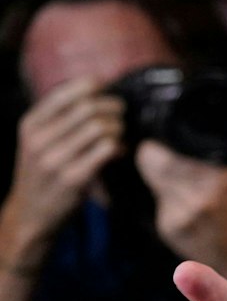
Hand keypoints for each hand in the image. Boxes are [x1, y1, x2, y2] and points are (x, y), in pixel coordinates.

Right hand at [0, 78, 122, 253]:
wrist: (32, 213)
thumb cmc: (43, 170)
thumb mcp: (38, 139)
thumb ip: (60, 116)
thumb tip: (101, 88)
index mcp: (30, 124)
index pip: (66, 93)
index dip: (94, 86)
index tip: (107, 91)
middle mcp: (39, 139)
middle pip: (88, 107)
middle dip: (113, 107)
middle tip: (121, 115)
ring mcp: (55, 160)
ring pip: (100, 127)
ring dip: (118, 128)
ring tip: (119, 134)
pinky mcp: (73, 178)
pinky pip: (107, 149)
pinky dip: (119, 146)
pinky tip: (119, 151)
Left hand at [137, 140, 226, 289]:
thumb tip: (221, 119)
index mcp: (215, 184)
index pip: (159, 159)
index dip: (152, 147)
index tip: (157, 141)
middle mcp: (193, 202)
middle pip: (151, 169)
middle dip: (151, 158)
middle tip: (156, 151)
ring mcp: (177, 219)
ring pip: (153, 185)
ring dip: (158, 177)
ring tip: (175, 175)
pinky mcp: (168, 230)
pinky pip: (159, 203)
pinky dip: (167, 196)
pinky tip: (183, 199)